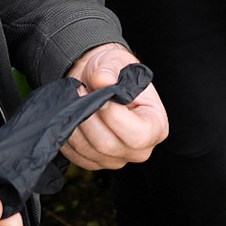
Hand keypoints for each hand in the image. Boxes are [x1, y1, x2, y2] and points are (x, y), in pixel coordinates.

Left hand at [59, 42, 170, 170]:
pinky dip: (69, 133)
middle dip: (89, 116)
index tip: (101, 96)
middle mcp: (139, 150)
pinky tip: (73, 115)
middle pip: (108, 145)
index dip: (115, 117)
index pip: (137, 135)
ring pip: (87, 149)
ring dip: (75, 122)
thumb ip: (109, 71)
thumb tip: (102, 81)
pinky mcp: (95, 162)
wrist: (98, 83)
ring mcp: (116, 159)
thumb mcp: (115, 62)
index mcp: (156, 127)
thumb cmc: (114, 74)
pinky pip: (76, 153)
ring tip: (76, 100)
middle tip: (80, 91)